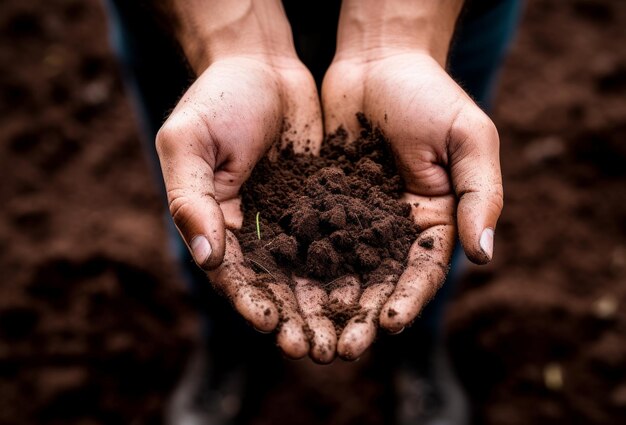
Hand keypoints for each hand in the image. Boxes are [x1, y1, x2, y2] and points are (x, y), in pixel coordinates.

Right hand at [154, 0, 324, 357]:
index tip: (269, 324)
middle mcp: (259, 231)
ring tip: (348, 337)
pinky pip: (343, 242)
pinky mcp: (327, 205)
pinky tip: (373, 293)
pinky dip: (355, 269)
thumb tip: (206, 257)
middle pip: (277, 286)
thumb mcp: (189, 141)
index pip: (233, 275)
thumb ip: (191, 198)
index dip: (249, 301)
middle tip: (315, 350)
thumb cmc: (218, 98)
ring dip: (328, 307)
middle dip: (295, 319)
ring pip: (314, 273)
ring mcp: (295, 220)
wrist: (263, 65)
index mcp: (220, 224)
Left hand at [321, 1, 502, 358]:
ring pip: (337, 274)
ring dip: (321, 308)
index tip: (389, 322)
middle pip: (376, 285)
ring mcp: (353, 222)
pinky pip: (306, 245)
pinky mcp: (319, 208)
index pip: (423, 272)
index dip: (409, 298)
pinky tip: (278, 295)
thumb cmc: (429, 94)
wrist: (376, 62)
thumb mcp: (468, 138)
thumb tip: (486, 256)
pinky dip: (295, 272)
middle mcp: (392, 231)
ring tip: (302, 338)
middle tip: (337, 350)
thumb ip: (481, 195)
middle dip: (358, 318)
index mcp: (434, 222)